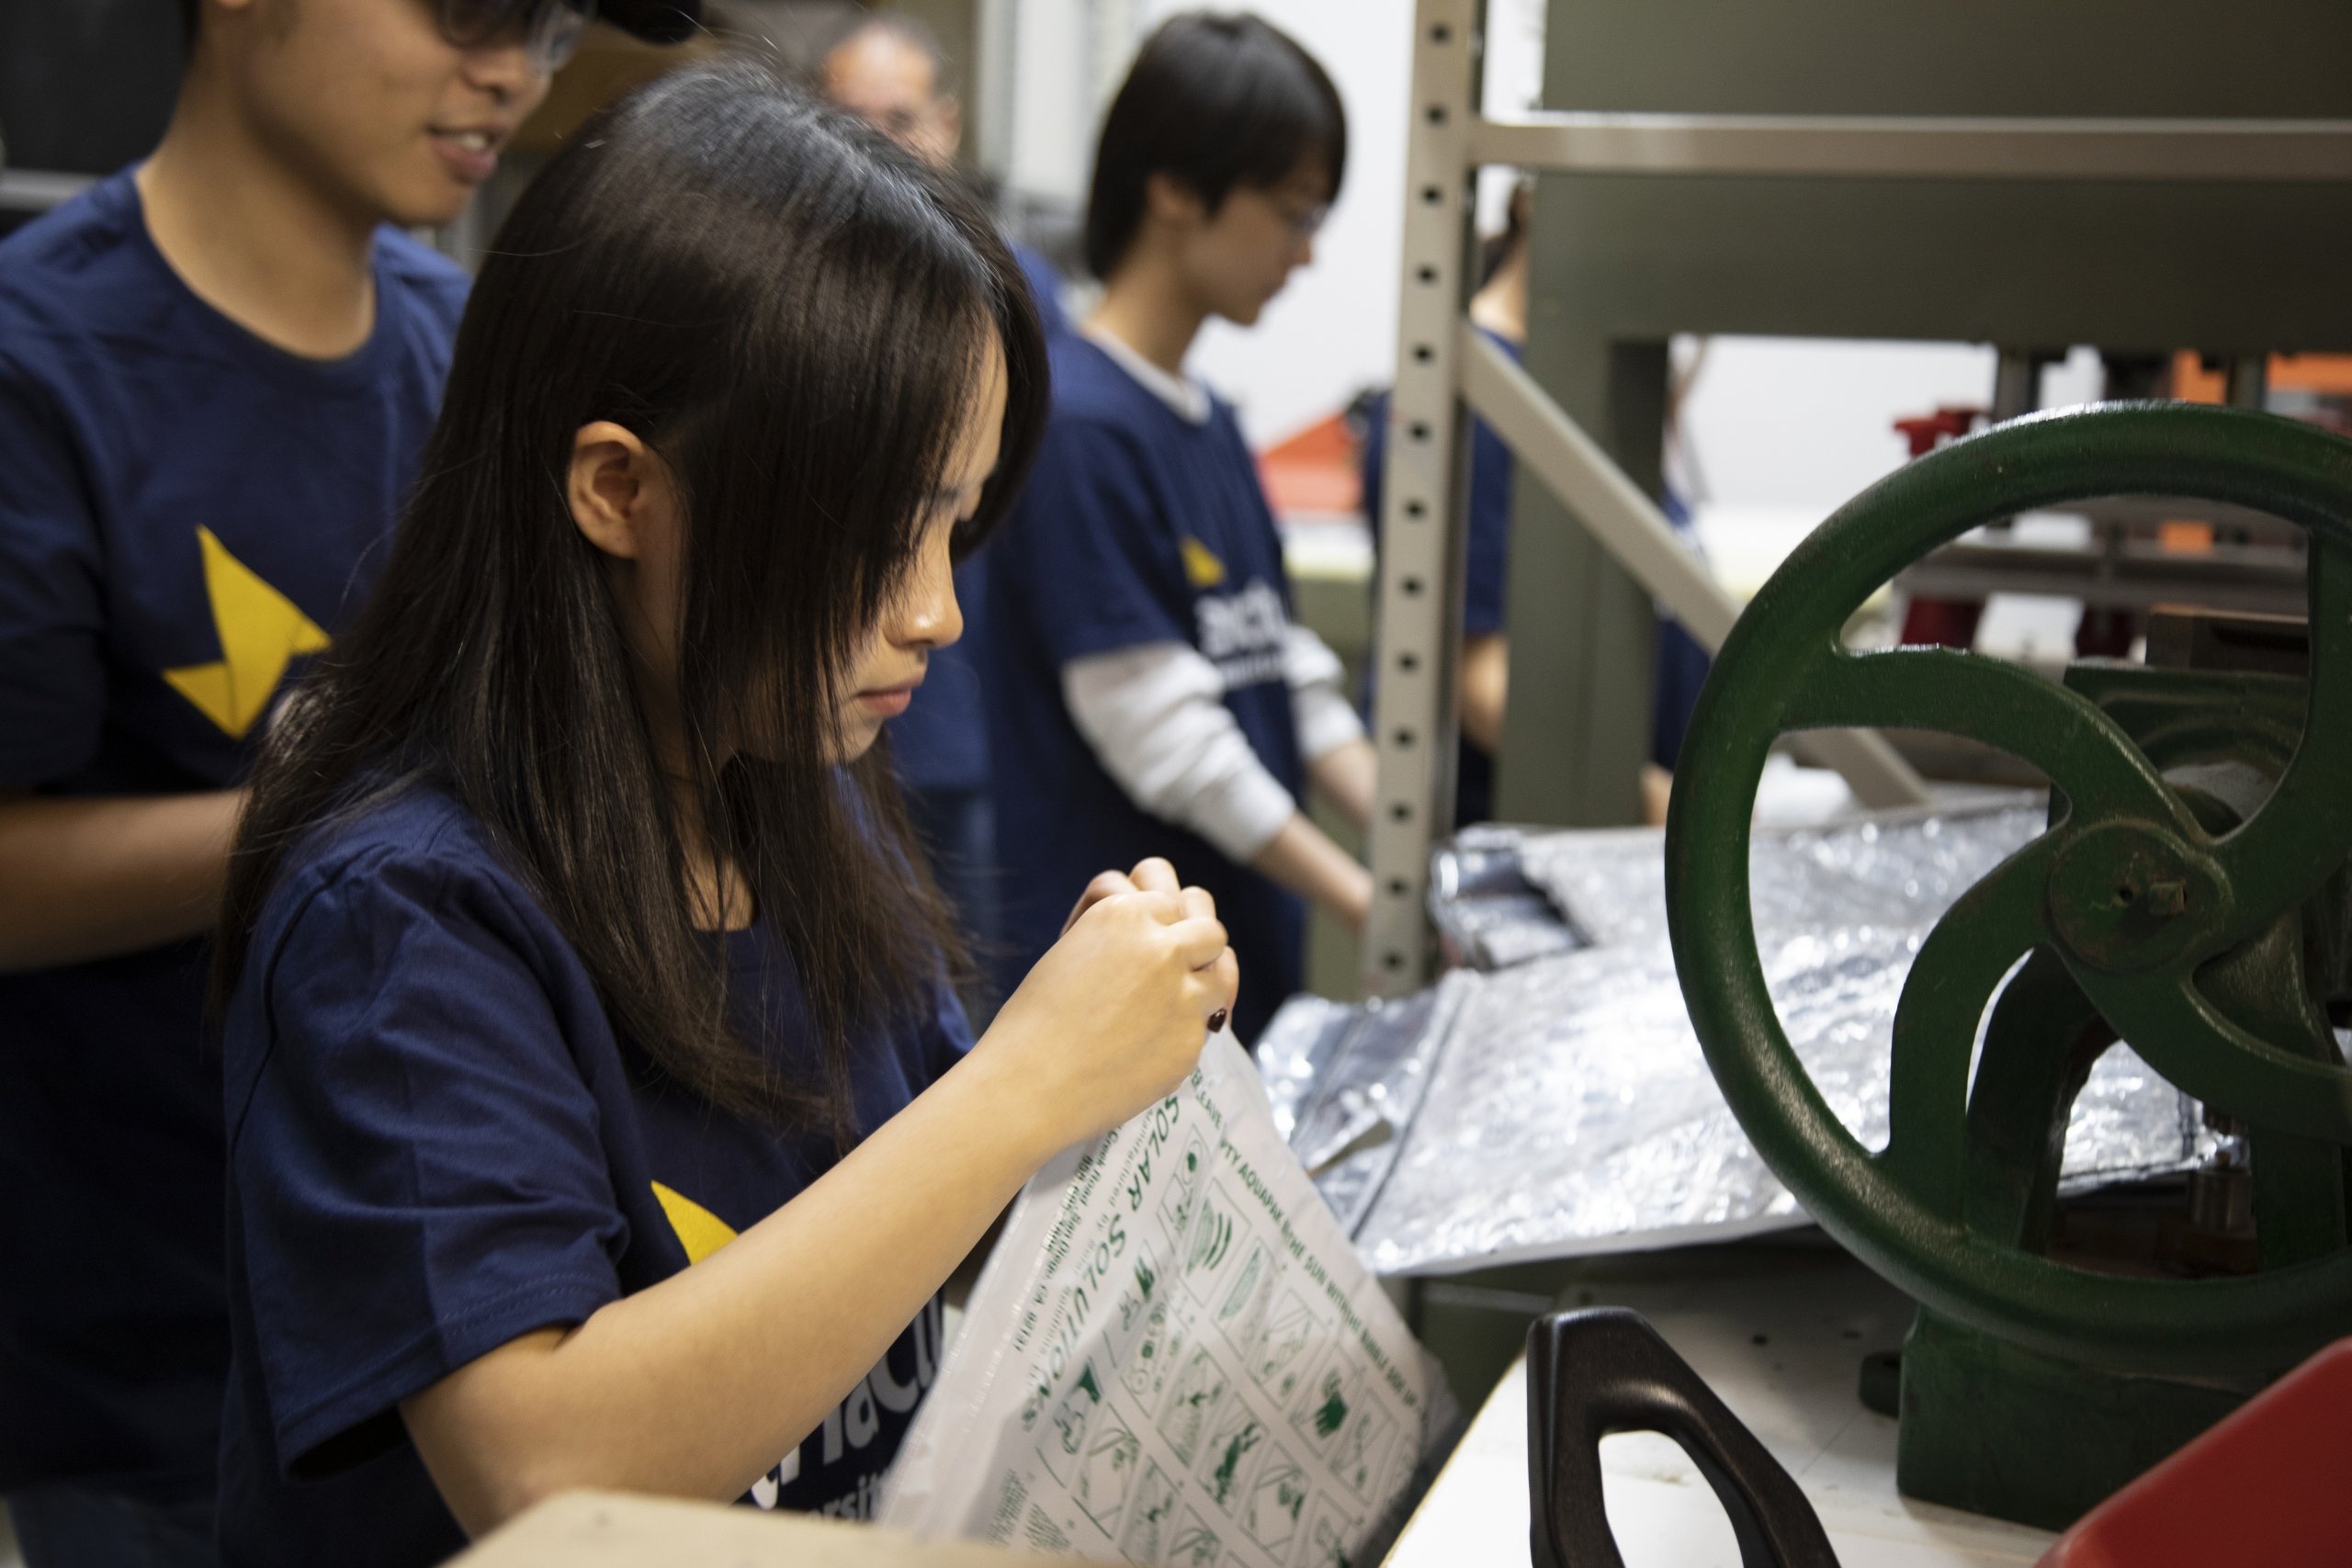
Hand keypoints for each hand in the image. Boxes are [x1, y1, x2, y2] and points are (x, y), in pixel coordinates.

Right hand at [992, 864, 1238, 1150]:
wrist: (1028, 1085)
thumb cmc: (1033, 1023)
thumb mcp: (1071, 952)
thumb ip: (1120, 941)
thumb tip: (1156, 941)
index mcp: (1122, 914)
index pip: (1165, 898)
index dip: (1158, 924)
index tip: (1147, 945)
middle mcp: (1160, 946)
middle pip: (1208, 927)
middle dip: (1195, 945)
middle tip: (1176, 969)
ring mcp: (1183, 993)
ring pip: (1222, 972)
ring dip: (1202, 986)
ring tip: (1173, 1006)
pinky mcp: (1191, 1038)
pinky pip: (1208, 1023)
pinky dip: (1187, 1031)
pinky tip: (1156, 1044)